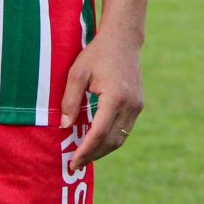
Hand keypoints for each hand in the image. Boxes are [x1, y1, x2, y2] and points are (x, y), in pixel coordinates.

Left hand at [60, 28, 143, 170]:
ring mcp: (137, 106)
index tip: (72, 163)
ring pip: (120, 138)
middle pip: (111, 141)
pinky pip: (125, 130)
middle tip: (75, 164)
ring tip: (84, 156)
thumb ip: (70, 101)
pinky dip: (110, 139)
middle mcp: (130, 105)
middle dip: (93, 155)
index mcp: (115, 97)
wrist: (123, 39)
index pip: (99, 133)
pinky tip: (97, 142)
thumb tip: (65, 126)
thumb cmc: (97, 53)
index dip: (85, 151)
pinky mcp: (138, 105)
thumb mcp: (77, 73)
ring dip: (102, 150)